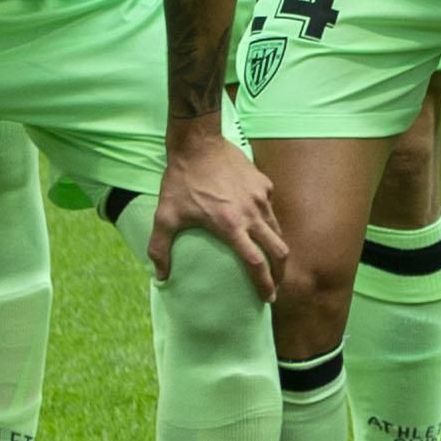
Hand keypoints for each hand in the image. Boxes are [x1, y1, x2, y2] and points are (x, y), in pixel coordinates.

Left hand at [150, 124, 288, 295]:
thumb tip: (160, 277)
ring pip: (278, 229)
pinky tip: (257, 223)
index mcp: (230, 226)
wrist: (198, 142)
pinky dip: (268, 221)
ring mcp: (261, 197)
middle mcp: (251, 214)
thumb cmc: (181, 181)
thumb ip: (160, 248)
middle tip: (276, 285)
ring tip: (271, 258)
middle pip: (278, 250)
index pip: (256, 263)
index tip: (267, 298)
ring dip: (276, 248)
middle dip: (280, 272)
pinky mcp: (264, 183)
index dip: (264, 284)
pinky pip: (270, 208)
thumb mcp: (165, 216)